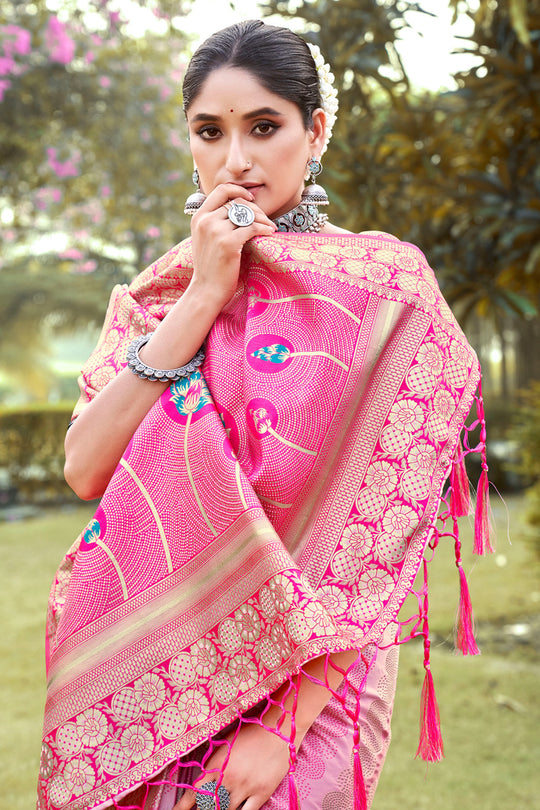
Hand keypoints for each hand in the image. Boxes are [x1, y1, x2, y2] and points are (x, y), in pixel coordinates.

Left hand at [174, 721, 289, 809]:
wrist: (279, 730)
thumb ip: (215, 760)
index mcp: (216, 765)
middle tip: (203, 807)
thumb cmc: (253, 730)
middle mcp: (228, 779)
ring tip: (221, 805)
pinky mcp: (261, 794)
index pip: (194, 792)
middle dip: (203, 809)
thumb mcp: (227, 740)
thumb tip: (203, 772)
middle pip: (208, 806)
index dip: (182, 807)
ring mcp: (245, 788)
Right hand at [189, 183, 276, 308]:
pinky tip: (270, 233)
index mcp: (198, 217)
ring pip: (247, 214)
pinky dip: (264, 229)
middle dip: (255, 208)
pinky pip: (252, 228)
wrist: (206, 290)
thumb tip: (236, 208)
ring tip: (270, 226)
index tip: (250, 198)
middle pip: (237, 202)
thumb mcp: (204, 239)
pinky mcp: (228, 243)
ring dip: (263, 219)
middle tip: (265, 218)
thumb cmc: (209, 267)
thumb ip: (214, 222)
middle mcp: (206, 221)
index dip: (238, 190)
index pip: (220, 190)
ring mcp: (216, 231)